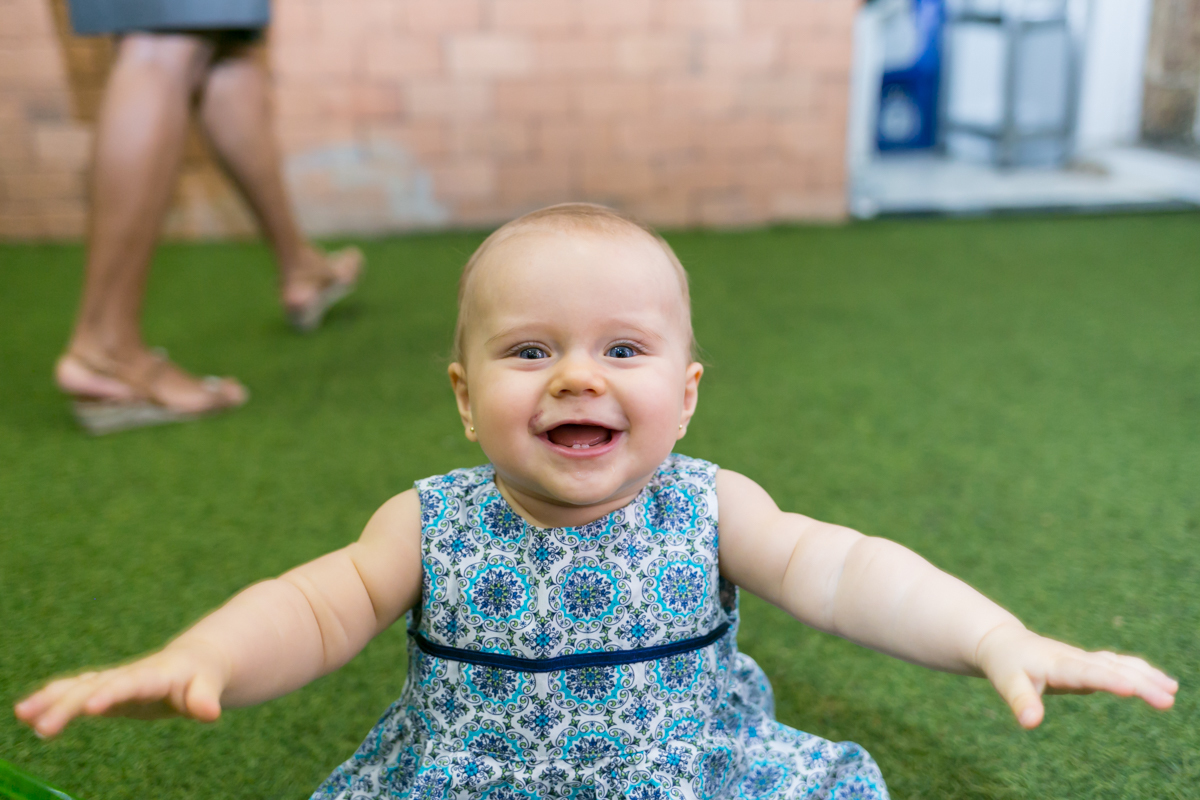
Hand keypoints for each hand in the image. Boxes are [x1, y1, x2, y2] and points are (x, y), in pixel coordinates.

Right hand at [13, 640, 230, 738]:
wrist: (195, 660)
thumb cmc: (202, 677)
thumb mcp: (208, 686)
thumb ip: (204, 698)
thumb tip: (210, 713)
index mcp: (156, 674)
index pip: (132, 683)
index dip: (112, 693)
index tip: (90, 707)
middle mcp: (130, 674)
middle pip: (96, 687)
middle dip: (69, 705)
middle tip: (43, 727)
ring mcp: (115, 681)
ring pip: (79, 687)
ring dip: (51, 699)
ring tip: (23, 714)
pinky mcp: (105, 689)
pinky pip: (75, 692)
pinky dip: (52, 699)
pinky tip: (27, 713)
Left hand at [975, 623, 1177, 728]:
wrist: (1004, 643)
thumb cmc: (1005, 666)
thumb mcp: (1007, 683)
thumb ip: (1021, 701)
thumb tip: (1030, 722)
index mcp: (1057, 664)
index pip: (1086, 672)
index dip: (1108, 680)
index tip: (1132, 689)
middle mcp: (1075, 658)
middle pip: (1111, 669)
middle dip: (1140, 682)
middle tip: (1167, 699)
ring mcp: (1084, 659)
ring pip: (1119, 664)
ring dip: (1146, 675)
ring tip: (1171, 690)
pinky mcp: (1088, 663)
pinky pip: (1118, 665)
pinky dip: (1139, 670)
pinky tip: (1160, 681)